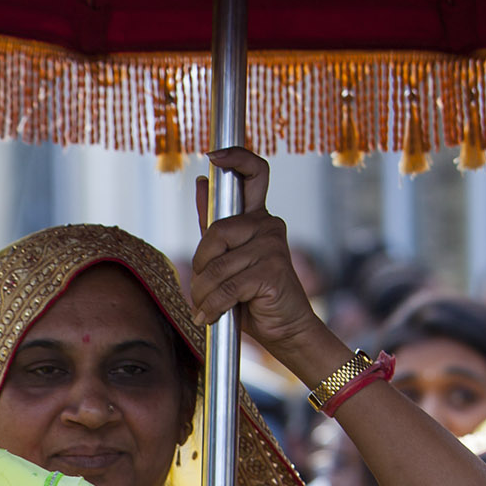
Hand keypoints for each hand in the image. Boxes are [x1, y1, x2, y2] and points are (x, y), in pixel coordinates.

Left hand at [190, 149, 325, 365]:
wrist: (285, 329)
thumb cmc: (253, 297)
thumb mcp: (228, 258)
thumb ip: (214, 225)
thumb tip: (203, 182)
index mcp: (258, 218)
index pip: (254, 174)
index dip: (236, 159)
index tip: (214, 155)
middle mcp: (269, 225)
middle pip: (217, 231)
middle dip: (201, 264)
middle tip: (202, 289)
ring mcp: (273, 246)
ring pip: (218, 265)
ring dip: (204, 293)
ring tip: (207, 308)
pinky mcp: (272, 270)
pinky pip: (228, 286)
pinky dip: (213, 306)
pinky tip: (211, 317)